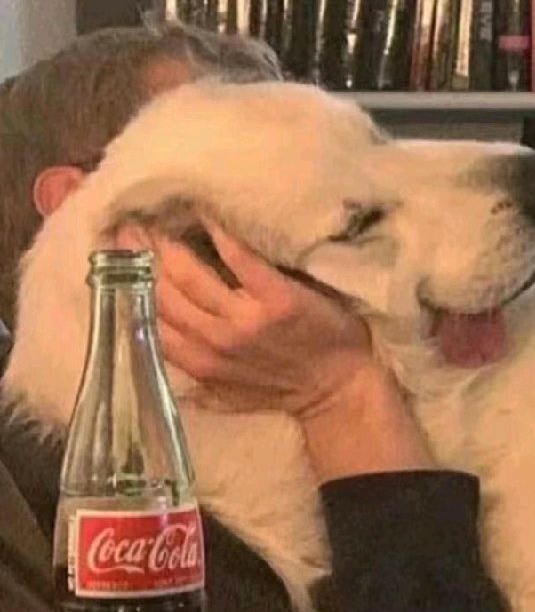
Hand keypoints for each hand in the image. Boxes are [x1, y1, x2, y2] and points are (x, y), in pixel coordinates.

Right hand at [138, 221, 374, 417]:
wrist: (340, 389)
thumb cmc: (287, 390)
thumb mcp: (231, 398)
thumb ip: (197, 383)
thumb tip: (166, 363)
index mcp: (199, 363)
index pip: (148, 319)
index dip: (127, 287)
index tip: (116, 259)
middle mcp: (214, 341)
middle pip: (161, 292)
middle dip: (140, 257)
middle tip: (128, 226)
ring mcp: (245, 320)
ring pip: (189, 275)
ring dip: (168, 243)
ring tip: (156, 217)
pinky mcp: (277, 299)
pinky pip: (239, 258)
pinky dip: (221, 233)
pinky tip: (208, 213)